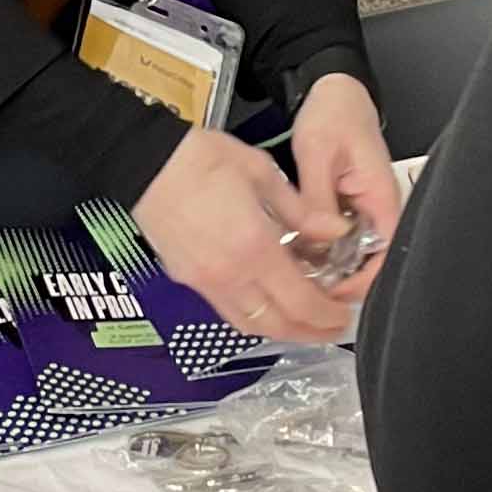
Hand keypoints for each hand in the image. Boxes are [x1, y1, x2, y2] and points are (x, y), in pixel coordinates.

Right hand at [133, 128, 353, 345]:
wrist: (147, 162)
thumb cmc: (201, 159)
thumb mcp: (263, 173)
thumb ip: (302, 211)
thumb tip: (334, 231)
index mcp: (254, 246)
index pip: (301, 301)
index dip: (328, 315)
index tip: (344, 314)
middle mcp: (230, 274)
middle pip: (278, 325)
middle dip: (311, 332)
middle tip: (332, 327)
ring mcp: (206, 281)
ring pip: (251, 325)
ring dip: (282, 330)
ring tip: (305, 321)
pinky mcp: (189, 279)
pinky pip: (228, 312)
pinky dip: (254, 317)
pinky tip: (268, 303)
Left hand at [287, 73, 400, 305]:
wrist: (335, 94)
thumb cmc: (335, 114)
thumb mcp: (318, 154)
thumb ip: (318, 198)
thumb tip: (320, 237)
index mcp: (382, 196)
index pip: (385, 254)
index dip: (360, 280)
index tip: (332, 290)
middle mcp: (380, 207)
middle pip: (370, 261)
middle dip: (341, 279)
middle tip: (308, 285)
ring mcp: (367, 209)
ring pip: (355, 253)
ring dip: (331, 265)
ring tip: (300, 269)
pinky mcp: (353, 208)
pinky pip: (343, 239)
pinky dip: (324, 248)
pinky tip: (301, 249)